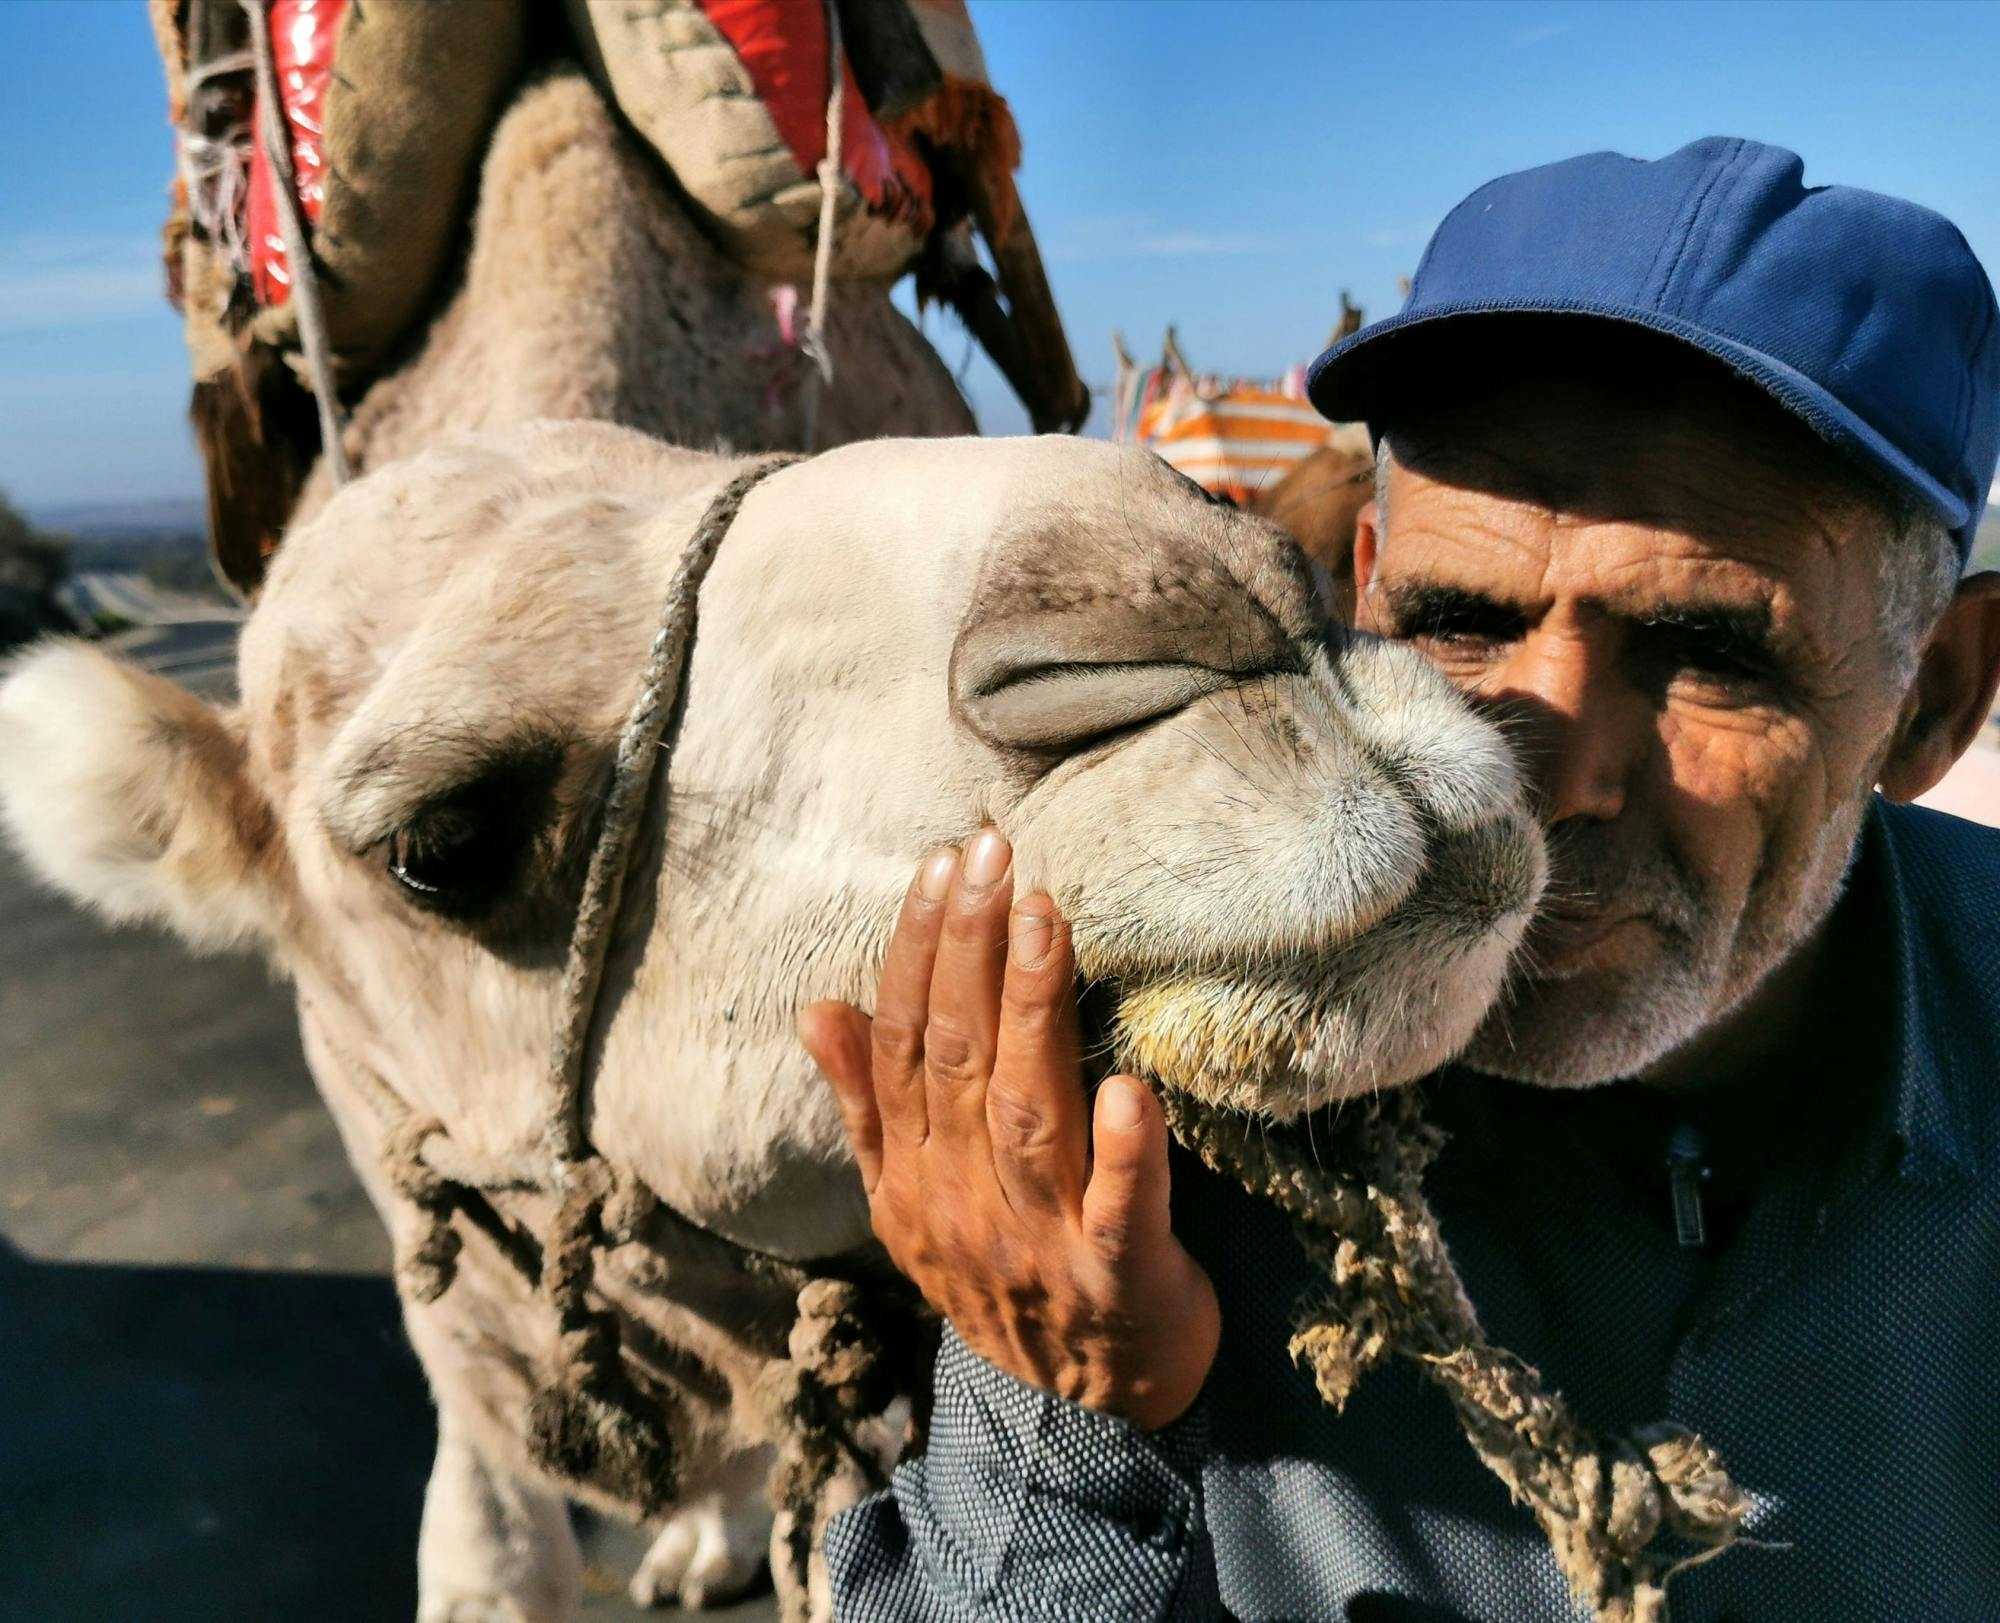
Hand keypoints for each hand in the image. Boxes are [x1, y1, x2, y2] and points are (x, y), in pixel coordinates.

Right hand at [800, 829, 1219, 1430]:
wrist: (1083, 1410)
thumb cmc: (1002, 1270)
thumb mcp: (911, 1195)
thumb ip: (868, 1103)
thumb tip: (816, 1005)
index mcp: (912, 1173)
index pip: (901, 1043)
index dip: (916, 950)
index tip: (942, 863)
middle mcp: (962, 1200)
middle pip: (956, 1059)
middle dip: (969, 947)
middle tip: (991, 851)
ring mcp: (1038, 1241)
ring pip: (1027, 1111)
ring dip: (1033, 1010)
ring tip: (1045, 918)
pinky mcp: (1120, 1277)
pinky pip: (1119, 1210)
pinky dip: (1123, 1152)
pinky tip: (1128, 1086)